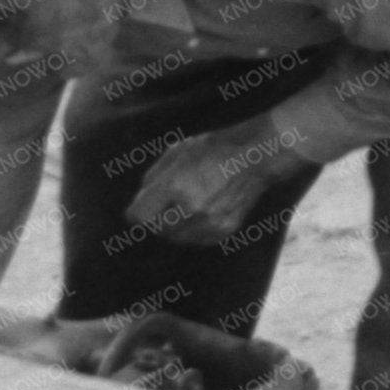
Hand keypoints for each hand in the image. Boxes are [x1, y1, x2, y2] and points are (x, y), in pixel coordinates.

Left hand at [131, 127, 289, 242]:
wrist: (254, 159)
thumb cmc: (212, 150)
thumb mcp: (174, 153)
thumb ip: (151, 180)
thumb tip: (137, 205)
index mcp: (175, 186)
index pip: (139, 216)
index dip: (135, 212)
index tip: (138, 208)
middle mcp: (191, 208)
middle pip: (155, 228)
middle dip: (154, 218)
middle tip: (163, 205)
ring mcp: (209, 222)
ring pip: (175, 237)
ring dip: (172, 226)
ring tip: (182, 206)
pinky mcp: (223, 231)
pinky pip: (195, 239)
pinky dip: (191, 230)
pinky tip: (198, 214)